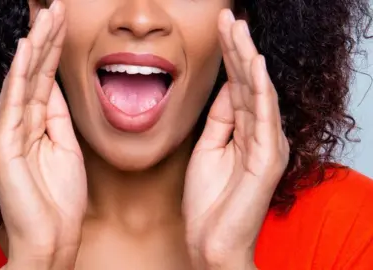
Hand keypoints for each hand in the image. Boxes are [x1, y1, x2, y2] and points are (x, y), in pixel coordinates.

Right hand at [0, 1, 85, 267]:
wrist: (53, 235)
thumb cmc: (60, 197)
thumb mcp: (66, 147)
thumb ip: (57, 117)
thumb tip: (55, 87)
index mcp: (34, 124)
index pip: (45, 78)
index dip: (54, 49)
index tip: (63, 21)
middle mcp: (17, 123)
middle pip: (34, 73)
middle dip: (46, 38)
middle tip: (55, 7)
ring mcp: (8, 132)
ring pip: (23, 80)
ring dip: (36, 47)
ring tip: (45, 16)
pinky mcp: (2, 145)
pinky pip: (13, 104)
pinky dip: (19, 76)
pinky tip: (26, 51)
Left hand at [183, 9, 288, 269]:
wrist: (211, 241)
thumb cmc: (209, 200)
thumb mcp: (208, 149)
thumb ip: (221, 119)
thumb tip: (228, 87)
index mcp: (245, 131)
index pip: (238, 85)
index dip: (229, 56)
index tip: (220, 28)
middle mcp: (261, 133)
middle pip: (248, 82)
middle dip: (237, 47)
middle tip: (228, 16)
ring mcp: (267, 144)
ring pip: (258, 92)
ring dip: (247, 58)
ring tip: (237, 28)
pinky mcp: (268, 157)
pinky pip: (264, 116)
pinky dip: (261, 88)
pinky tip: (255, 63)